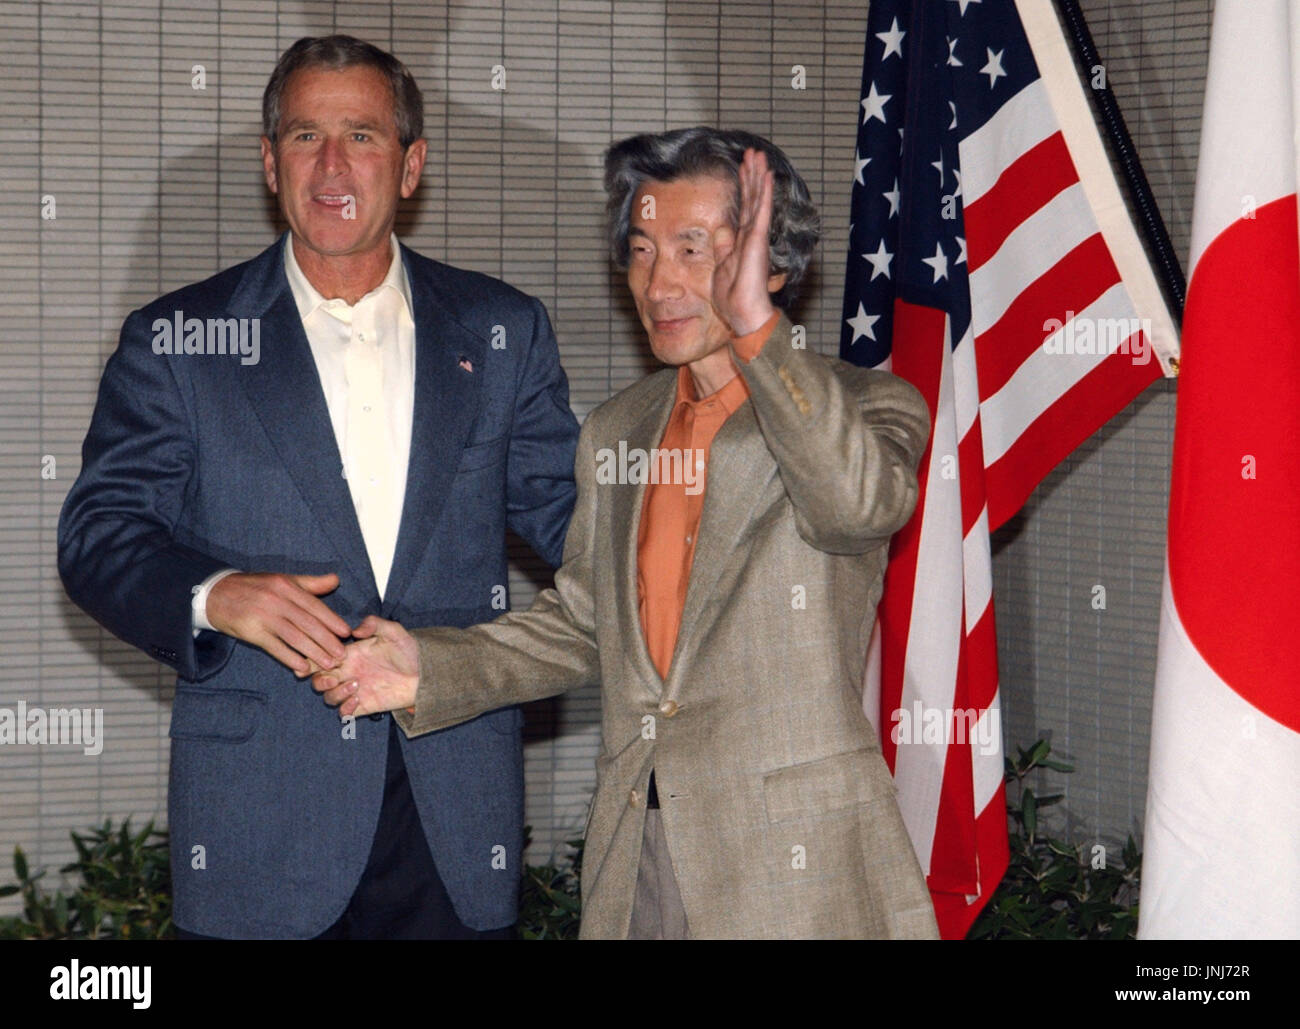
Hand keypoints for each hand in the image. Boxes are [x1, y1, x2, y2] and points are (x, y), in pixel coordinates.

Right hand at [206, 572, 350, 676]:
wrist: (215, 593)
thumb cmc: (254, 587)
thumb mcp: (281, 580)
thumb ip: (310, 583)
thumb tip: (336, 580)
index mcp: (286, 586)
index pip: (314, 606)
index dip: (331, 620)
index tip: (346, 633)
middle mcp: (276, 600)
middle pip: (307, 623)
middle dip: (326, 641)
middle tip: (342, 655)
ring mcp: (263, 616)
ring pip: (294, 636)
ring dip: (313, 652)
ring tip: (328, 664)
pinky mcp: (251, 631)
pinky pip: (274, 647)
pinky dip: (289, 658)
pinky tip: (302, 667)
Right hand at [311, 615, 419, 716]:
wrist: (425, 673)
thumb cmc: (409, 650)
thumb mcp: (393, 632)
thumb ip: (375, 625)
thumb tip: (355, 630)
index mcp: (350, 654)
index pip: (322, 657)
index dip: (312, 660)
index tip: (315, 661)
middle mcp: (349, 672)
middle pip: (318, 680)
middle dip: (319, 680)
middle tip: (333, 678)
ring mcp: (355, 690)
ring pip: (329, 697)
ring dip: (335, 693)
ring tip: (356, 685)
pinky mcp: (364, 705)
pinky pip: (344, 713)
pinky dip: (345, 708)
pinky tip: (357, 699)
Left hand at [711, 147, 776, 336]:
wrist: (744, 313)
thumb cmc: (733, 298)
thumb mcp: (721, 267)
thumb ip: (723, 248)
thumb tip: (720, 230)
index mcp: (741, 241)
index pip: (743, 208)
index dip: (743, 187)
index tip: (742, 167)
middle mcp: (751, 236)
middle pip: (751, 198)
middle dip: (751, 174)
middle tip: (752, 152)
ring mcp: (756, 237)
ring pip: (757, 200)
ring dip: (757, 176)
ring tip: (758, 155)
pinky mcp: (758, 241)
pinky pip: (761, 212)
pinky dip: (763, 193)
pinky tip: (766, 175)